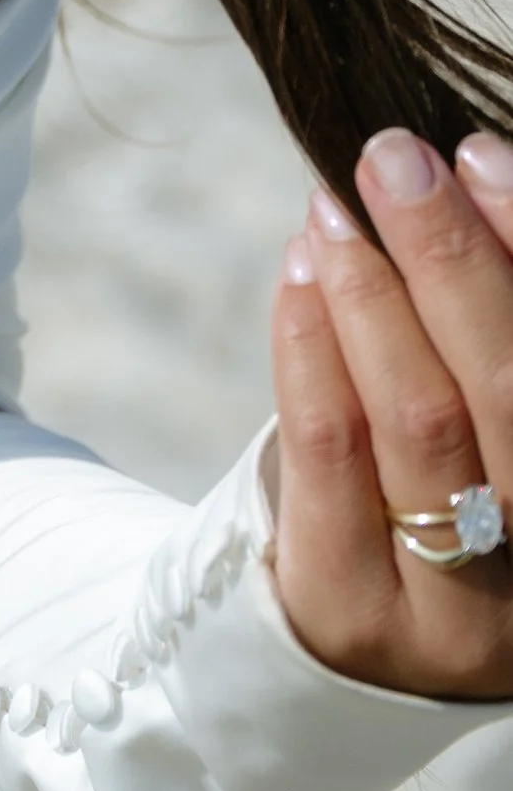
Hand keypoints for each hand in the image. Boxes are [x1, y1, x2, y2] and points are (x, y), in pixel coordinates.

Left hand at [269, 127, 512, 699]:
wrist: (372, 636)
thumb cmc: (459, 488)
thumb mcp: (493, 415)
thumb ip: (491, 317)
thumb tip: (473, 165)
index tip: (477, 153)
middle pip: (509, 389)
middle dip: (449, 256)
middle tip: (393, 159)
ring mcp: (461, 611)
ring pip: (420, 417)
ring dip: (374, 290)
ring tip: (336, 207)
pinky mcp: (354, 613)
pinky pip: (328, 452)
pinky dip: (311, 344)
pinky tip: (300, 273)